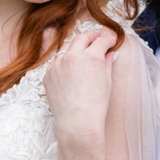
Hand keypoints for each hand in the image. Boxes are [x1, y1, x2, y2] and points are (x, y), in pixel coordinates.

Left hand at [43, 26, 117, 148]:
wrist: (77, 123)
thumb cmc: (96, 105)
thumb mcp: (107, 82)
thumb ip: (108, 63)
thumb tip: (111, 53)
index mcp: (91, 56)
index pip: (101, 41)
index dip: (108, 39)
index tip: (111, 41)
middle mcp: (72, 56)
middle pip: (82, 38)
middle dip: (91, 36)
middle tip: (97, 38)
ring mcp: (57, 65)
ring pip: (66, 48)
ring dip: (76, 47)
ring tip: (82, 52)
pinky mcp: (48, 75)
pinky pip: (56, 63)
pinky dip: (64, 61)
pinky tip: (70, 68)